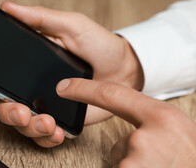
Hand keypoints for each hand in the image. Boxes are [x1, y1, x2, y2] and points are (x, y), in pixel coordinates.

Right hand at [0, 1, 143, 146]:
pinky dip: (46, 138)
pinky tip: (56, 132)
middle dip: (8, 113)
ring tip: (47, 122)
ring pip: (21, 123)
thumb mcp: (70, 24)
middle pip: (4, 105)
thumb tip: (8, 7)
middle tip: (22, 111)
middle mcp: (31, 85)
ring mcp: (45, 103)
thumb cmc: (98, 43)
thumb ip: (40, 17)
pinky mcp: (60, 119)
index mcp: (27, 62)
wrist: (125, 68)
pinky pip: (43, 135)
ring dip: (29, 127)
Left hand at [57, 78, 195, 166]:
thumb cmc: (194, 156)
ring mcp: (137, 163)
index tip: (63, 87)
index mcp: (161, 117)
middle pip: (119, 146)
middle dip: (134, 158)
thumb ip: (148, 122)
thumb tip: (122, 134)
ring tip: (162, 167)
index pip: (111, 95)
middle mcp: (146, 140)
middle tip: (162, 162)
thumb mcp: (177, 130)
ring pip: (121, 164)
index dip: (84, 89)